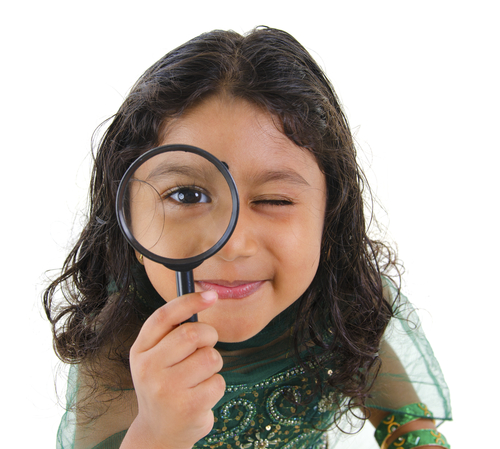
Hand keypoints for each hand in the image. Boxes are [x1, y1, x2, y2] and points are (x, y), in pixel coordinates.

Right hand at [121, 290, 224, 448]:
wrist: (159, 432)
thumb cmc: (165, 385)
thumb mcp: (156, 358)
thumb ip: (172, 331)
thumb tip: (205, 297)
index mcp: (140, 350)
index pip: (164, 316)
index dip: (190, 301)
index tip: (211, 295)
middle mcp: (148, 368)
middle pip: (192, 333)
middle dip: (208, 336)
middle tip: (205, 346)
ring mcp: (167, 389)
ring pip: (210, 357)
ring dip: (213, 364)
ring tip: (199, 377)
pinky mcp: (188, 406)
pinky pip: (218, 381)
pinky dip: (216, 386)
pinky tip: (201, 396)